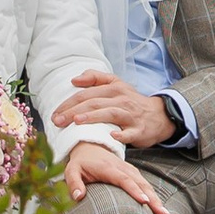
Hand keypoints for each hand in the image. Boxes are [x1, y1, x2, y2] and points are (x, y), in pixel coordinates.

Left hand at [51, 71, 175, 150]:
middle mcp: (122, 99)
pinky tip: (112, 135)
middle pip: (95, 102)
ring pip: (111, 113)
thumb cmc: (131, 101)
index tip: (55, 113)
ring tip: (78, 121)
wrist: (159, 115)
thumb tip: (74, 80)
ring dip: (94, 117)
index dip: (69, 103)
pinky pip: (130, 132)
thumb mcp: (116, 84)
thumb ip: (95, 78)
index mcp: (114, 88)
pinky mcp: (140, 130)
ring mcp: (131, 115)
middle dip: (74, 111)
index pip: (87, 93)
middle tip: (58, 121)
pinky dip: (121, 134)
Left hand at [63, 142, 175, 213]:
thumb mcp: (71, 170)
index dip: (134, 190)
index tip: (144, 202)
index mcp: (108, 168)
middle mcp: (123, 168)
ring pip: (146, 186)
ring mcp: (130, 171)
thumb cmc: (80, 163)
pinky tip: (160, 210)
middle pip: (141, 184)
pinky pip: (145, 186)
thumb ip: (73, 183)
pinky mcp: (133, 174)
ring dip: (157, 201)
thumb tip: (78, 197)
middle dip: (153, 200)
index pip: (124, 179)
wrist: (90, 146)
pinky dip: (154, 197)